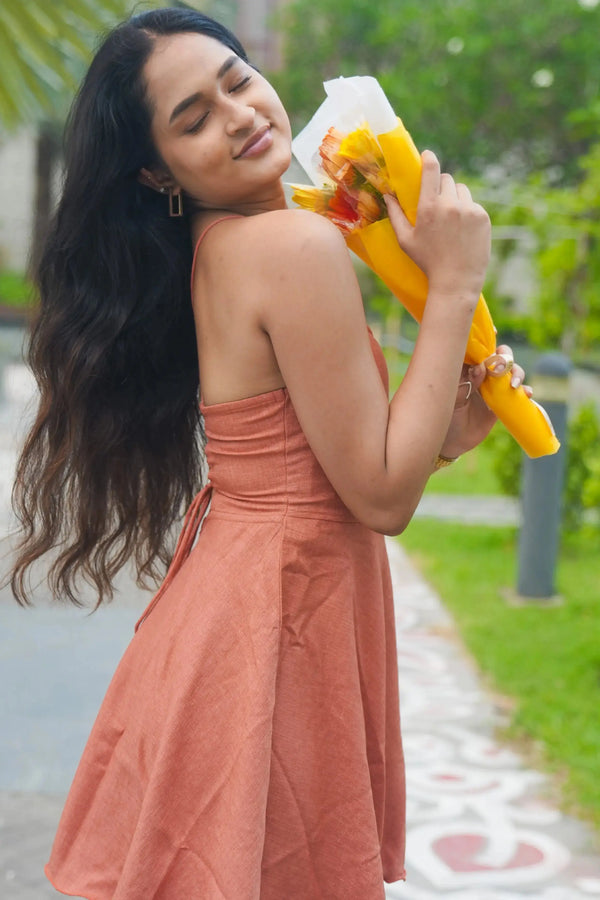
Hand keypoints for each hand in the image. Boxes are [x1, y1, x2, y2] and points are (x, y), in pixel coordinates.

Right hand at [384, 150, 490, 302]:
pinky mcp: (482, 216)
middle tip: (437, 203)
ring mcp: (469, 209)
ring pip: (461, 191)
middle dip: (441, 187)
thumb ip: (395, 215)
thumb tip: (387, 195)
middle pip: (446, 179)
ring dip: (455, 198)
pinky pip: (473, 205)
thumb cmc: (427, 262)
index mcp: (429, 207)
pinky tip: (462, 231)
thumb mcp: (406, 240)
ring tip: (450, 220)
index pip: (431, 169)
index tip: (428, 155)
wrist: (456, 280)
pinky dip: (467, 213)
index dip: (429, 158)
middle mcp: (450, 204)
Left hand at [440, 345, 532, 458]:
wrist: (451, 442)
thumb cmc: (444, 415)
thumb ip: (465, 381)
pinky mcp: (503, 402)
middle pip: (499, 356)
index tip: (495, 334)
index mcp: (465, 368)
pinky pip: (519, 393)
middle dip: (504, 357)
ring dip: (516, 372)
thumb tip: (481, 367)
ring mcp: (494, 387)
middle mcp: (482, 374)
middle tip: (501, 367)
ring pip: (512, 371)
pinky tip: (527, 393)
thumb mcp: (451, 397)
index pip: (477, 348)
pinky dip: (526, 391)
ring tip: (513, 384)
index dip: (486, 338)